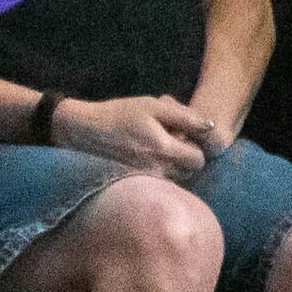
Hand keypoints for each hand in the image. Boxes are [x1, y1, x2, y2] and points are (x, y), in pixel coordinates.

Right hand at [55, 94, 225, 178]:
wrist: (81, 131)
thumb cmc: (118, 114)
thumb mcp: (153, 106)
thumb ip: (185, 117)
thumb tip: (210, 127)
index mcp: (162, 150)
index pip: (198, 160)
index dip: (194, 146)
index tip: (181, 136)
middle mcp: (154, 171)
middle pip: (188, 172)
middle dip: (184, 156)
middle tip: (166, 139)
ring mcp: (143, 181)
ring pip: (173, 178)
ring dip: (170, 164)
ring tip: (151, 146)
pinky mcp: (132, 185)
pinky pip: (157, 182)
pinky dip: (156, 171)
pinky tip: (142, 156)